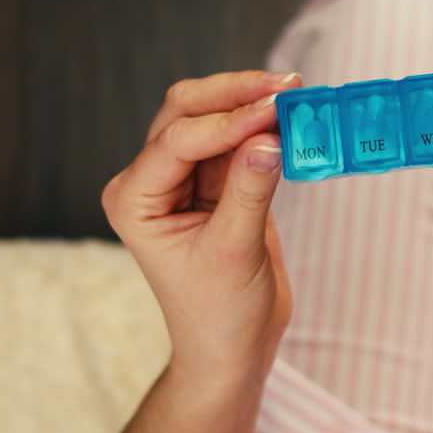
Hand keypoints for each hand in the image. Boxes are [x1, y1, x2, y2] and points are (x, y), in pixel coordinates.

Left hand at [102, 70, 300, 385]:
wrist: (233, 345)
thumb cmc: (219, 312)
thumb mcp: (234, 252)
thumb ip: (250, 191)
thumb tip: (270, 138)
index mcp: (135, 199)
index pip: (178, 141)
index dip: (227, 122)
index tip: (275, 111)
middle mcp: (152, 179)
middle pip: (187, 111)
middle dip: (235, 94)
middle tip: (286, 86)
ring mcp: (185, 176)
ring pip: (213, 115)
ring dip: (253, 102)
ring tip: (297, 95)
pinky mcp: (220, 179)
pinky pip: (242, 138)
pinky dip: (268, 125)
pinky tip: (296, 118)